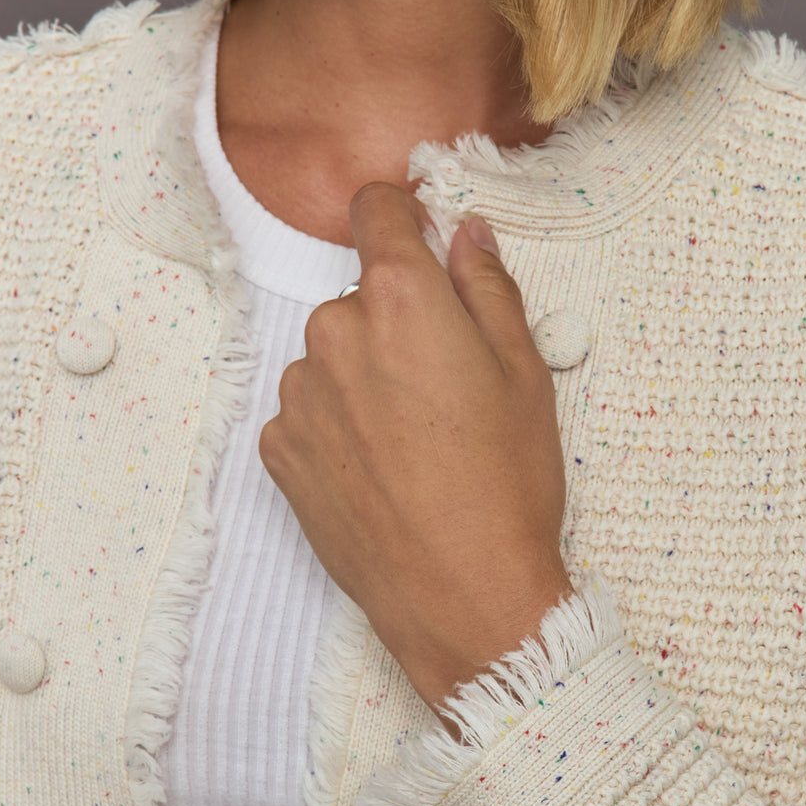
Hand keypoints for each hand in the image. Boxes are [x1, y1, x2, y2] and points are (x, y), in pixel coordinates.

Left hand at [258, 182, 571, 712]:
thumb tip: (467, 233)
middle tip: (445, 385)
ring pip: (332, 356)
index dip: (403, 220)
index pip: (376, 209)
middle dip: (397, 321)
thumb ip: (489, 286)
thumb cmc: (508, 485)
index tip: (423, 248)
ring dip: (364, 375)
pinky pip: (308, 411)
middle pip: (360, 296)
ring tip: (415, 440)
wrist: (463, 596)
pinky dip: (338, 426)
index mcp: (399, 298)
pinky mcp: (280, 451)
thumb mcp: (525, 373)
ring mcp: (298, 395)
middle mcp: (334, 333)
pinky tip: (382, 470)